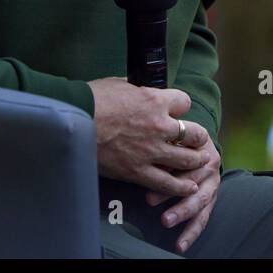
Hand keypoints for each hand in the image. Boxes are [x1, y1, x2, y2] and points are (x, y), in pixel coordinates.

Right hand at [87, 76, 211, 198]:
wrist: (73, 122)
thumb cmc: (92, 100)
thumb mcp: (118, 84)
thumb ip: (136, 88)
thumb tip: (140, 87)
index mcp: (155, 100)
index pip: (184, 102)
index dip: (181, 106)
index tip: (178, 110)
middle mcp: (159, 126)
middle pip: (194, 133)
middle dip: (198, 136)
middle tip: (198, 139)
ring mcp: (151, 151)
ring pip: (187, 159)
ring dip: (196, 160)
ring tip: (200, 161)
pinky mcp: (138, 171)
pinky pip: (167, 182)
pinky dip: (181, 186)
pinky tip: (190, 187)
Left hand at [145, 137, 221, 252]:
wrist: (205, 148)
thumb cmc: (187, 143)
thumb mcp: (180, 138)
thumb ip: (170, 149)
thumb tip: (152, 162)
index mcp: (203, 153)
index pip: (187, 161)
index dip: (170, 169)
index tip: (152, 175)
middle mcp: (211, 171)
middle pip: (192, 183)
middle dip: (172, 192)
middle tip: (150, 200)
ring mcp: (212, 188)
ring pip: (199, 203)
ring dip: (182, 213)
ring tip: (165, 221)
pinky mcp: (211, 202)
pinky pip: (202, 219)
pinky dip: (191, 233)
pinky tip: (180, 245)